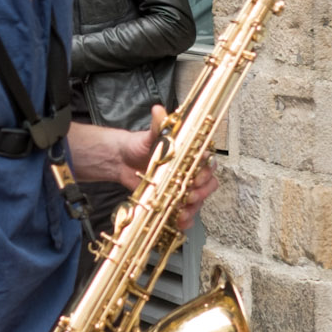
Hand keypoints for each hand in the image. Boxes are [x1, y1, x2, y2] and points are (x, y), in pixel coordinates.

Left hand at [71, 106, 219, 229]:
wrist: (123, 160)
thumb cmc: (140, 145)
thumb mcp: (150, 135)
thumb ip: (158, 125)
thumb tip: (159, 109)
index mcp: (190, 154)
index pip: (208, 162)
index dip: (206, 170)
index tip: (197, 176)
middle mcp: (191, 171)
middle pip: (208, 183)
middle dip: (202, 192)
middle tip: (190, 196)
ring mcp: (183, 187)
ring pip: (199, 200)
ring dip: (194, 208)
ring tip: (182, 212)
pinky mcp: (174, 200)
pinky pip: (186, 212)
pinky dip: (186, 219)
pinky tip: (179, 222)